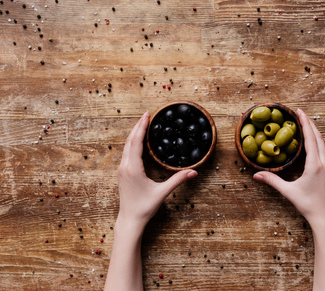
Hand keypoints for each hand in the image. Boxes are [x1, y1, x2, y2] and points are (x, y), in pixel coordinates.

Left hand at [117, 112, 197, 229]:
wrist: (129, 219)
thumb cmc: (144, 207)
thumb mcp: (162, 192)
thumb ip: (178, 180)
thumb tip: (194, 172)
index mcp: (133, 168)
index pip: (136, 142)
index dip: (142, 126)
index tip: (147, 115)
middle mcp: (125, 166)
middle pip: (129, 140)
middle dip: (138, 126)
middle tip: (147, 114)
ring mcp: (122, 169)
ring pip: (126, 146)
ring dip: (134, 133)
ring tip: (143, 123)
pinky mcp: (122, 173)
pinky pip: (126, 152)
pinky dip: (132, 142)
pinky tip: (138, 141)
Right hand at [253, 109, 324, 227]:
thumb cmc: (307, 204)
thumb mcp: (288, 192)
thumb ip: (272, 181)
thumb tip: (255, 175)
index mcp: (314, 165)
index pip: (310, 138)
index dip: (305, 123)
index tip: (299, 111)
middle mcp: (324, 162)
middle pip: (318, 136)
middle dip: (309, 123)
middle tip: (299, 112)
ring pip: (322, 142)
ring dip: (314, 130)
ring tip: (304, 122)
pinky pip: (323, 149)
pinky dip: (316, 140)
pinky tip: (311, 139)